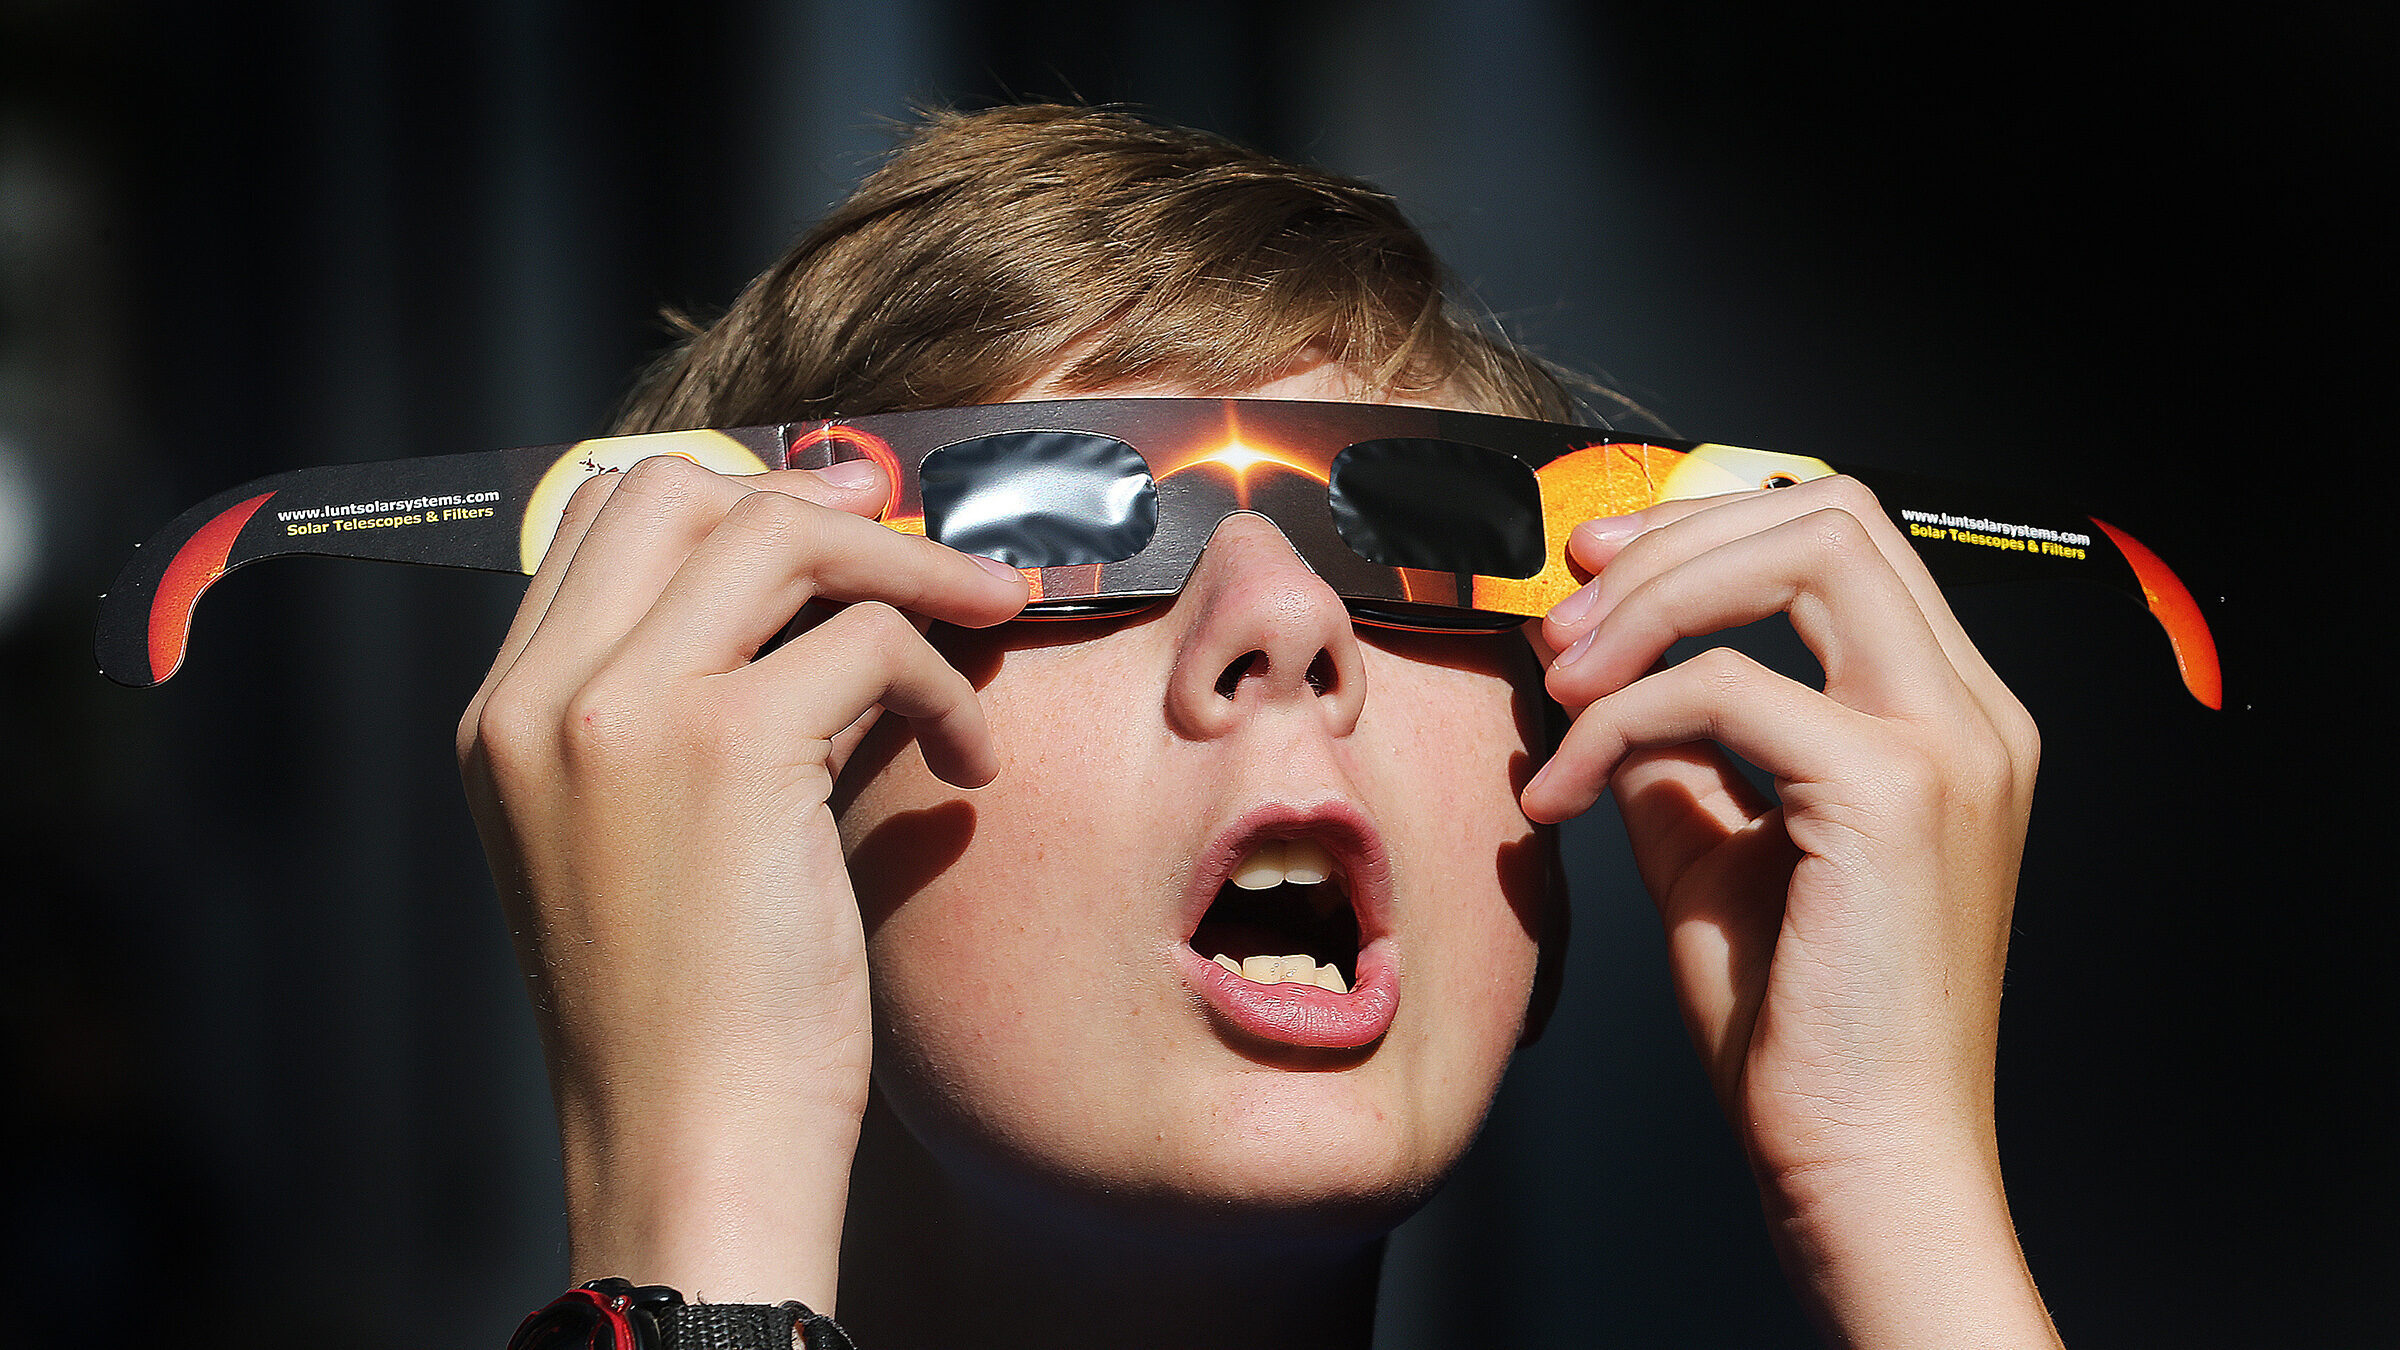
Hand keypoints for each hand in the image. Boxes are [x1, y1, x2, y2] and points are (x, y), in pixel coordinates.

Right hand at [455, 454, 1024, 1308]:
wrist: (692, 1146)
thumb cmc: (698, 1017)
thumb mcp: (656, 838)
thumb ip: (701, 711)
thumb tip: (830, 607)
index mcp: (506, 717)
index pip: (603, 520)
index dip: (734, 499)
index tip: (840, 519)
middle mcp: (540, 699)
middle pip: (677, 492)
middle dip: (815, 500)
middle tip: (921, 540)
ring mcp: (619, 714)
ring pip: (775, 534)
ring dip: (905, 565)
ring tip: (987, 615)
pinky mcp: (724, 749)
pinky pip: (868, 640)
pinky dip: (944, 682)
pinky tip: (966, 761)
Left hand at [1522, 476, 2059, 1347]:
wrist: (1862, 1162)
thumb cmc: (1802, 1033)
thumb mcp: (1720, 853)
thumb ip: (1677, 752)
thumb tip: (1599, 671)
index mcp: (1947, 721)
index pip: (1843, 542)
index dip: (1708, 531)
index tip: (1599, 574)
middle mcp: (1971, 715)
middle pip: (1832, 512)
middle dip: (1676, 540)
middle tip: (1569, 612)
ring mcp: (1948, 744)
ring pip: (1802, 552)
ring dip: (1653, 600)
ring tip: (1561, 680)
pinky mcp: (1892, 792)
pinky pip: (1723, 687)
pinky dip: (1618, 719)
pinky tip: (1564, 792)